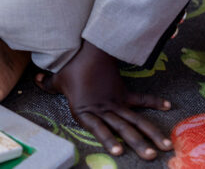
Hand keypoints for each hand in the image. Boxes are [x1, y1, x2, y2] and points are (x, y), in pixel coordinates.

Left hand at [35, 41, 171, 159]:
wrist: (88, 49)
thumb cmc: (70, 65)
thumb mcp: (57, 77)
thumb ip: (48, 84)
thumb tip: (35, 80)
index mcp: (85, 109)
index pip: (98, 128)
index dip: (108, 139)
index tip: (120, 151)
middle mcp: (103, 109)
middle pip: (123, 128)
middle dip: (138, 143)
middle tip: (151, 156)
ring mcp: (115, 101)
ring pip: (136, 119)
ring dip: (151, 132)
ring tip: (165, 145)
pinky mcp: (123, 92)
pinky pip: (140, 99)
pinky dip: (154, 101)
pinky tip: (168, 106)